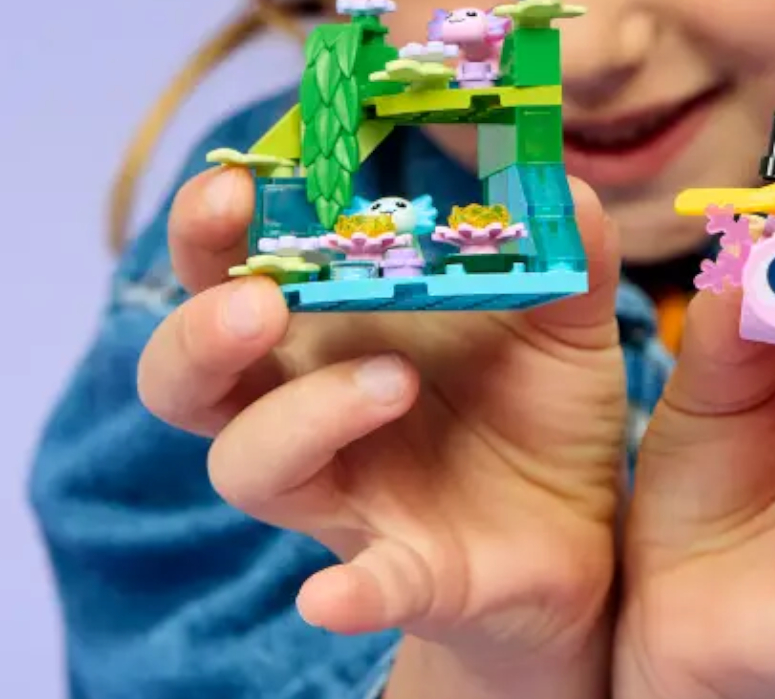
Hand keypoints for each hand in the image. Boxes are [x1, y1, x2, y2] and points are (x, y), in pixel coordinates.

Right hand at [137, 166, 627, 692]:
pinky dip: (343, 592)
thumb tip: (565, 177)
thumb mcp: (565, 311)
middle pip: (185, 376)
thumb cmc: (538, 402)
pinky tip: (332, 597)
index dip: (206, 229)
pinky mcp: (400, 574)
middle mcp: (303, 407)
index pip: (224, 270)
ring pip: (247, 466)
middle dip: (202, 332)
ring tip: (395, 380)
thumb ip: (567, 242)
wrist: (589, 530)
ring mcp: (341, 494)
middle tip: (262, 301)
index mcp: (326, 326)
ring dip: (301, 419)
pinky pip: (354, 588)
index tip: (236, 185)